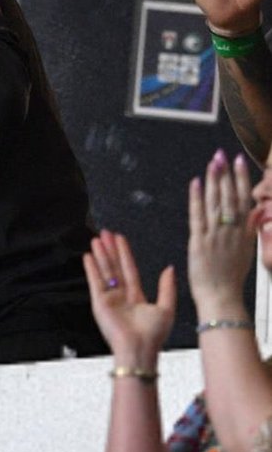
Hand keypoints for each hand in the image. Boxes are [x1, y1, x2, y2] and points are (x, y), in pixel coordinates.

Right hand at [83, 230, 175, 365]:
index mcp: (136, 298)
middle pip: (114, 267)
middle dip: (110, 249)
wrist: (139, 349)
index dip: (125, 254)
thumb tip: (169, 269)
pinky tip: (89, 256)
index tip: (120, 239)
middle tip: (105, 232)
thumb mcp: (166, 308)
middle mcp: (120, 297)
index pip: (129, 270)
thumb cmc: (153, 336)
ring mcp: (109, 299)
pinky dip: (91, 269)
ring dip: (100, 255)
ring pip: (104, 271)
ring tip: (96, 239)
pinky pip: (94, 282)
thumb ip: (166, 288)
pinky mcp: (99, 303)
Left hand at [188, 151, 257, 317]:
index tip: (240, 162)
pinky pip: (198, 215)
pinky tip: (195, 183)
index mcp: (244, 231)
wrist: (222, 296)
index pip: (243, 199)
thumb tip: (256, 212)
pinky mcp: (199, 241)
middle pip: (229, 196)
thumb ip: (252, 229)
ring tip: (212, 162)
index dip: (241, 179)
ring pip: (215, 202)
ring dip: (213, 180)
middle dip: (226, 173)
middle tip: (222, 155)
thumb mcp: (248, 250)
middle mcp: (231, 230)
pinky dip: (196, 198)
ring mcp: (215, 235)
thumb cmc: (232, 277)